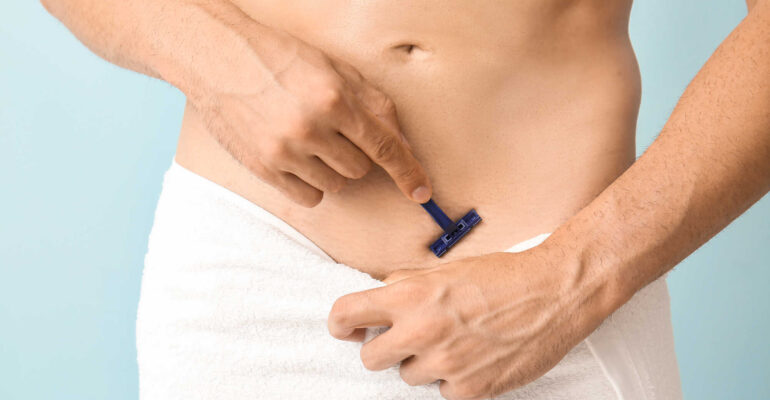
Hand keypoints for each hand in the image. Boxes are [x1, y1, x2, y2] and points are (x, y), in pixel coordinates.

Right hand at [182, 20, 431, 206]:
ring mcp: (285, 151)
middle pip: (361, 169)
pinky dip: (311, 183)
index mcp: (333, 98)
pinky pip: (309, 196)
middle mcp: (311, 128)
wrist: (218, 58)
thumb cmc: (280, 58)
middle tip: (334, 131)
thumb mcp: (334, 68)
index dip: (408, 172)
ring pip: (337, 184)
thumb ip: (373, 104)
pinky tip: (297, 157)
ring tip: (310, 139)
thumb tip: (404, 144)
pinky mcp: (264, 168)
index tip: (422, 192)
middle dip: (356, 153)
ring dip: (333, 168)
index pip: (385, 146)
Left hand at [328, 247, 617, 399]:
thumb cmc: (500, 275)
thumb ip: (405, 285)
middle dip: (385, 349)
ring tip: (455, 342)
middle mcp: (421, 331)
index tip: (349, 329)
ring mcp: (445, 364)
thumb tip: (376, 298)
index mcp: (409, 295)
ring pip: (407, 377)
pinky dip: (455, 379)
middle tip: (410, 338)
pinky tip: (475, 357)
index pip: (345, 315)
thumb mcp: (444, 269)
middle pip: (369, 358)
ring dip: (423, 364)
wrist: (553, 293)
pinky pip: (442, 392)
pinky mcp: (469, 390)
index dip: (341, 324)